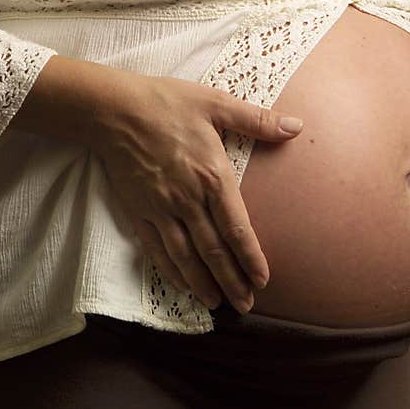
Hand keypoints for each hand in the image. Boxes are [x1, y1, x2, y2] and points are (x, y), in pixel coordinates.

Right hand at [89, 73, 304, 313]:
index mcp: (212, 176)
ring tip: (217, 304)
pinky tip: (183, 284)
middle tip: (246, 306)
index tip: (262, 280)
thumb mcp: (216, 103)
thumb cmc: (166, 102)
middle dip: (232, 282)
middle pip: (214, 251)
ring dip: (203, 284)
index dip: (251, 258)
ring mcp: (161, 208)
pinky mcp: (139, 211)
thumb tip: (296, 126)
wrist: (113, 109)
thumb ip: (257, 120)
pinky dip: (171, 271)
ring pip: (186, 257)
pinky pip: (157, 249)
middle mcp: (188, 199)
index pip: (237, 229)